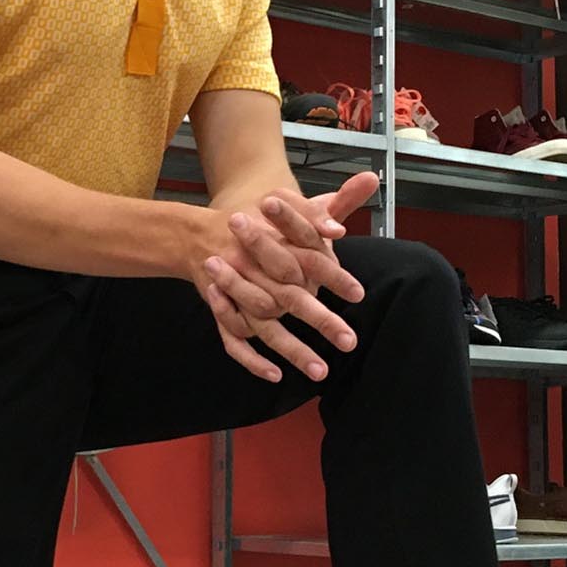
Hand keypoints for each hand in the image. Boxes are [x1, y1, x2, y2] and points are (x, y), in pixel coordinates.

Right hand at [195, 171, 379, 383]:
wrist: (202, 233)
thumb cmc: (259, 222)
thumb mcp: (296, 206)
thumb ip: (334, 202)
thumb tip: (365, 191)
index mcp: (276, 241)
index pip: (309, 258)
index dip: (334, 276)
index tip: (358, 294)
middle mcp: (255, 268)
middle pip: (290, 298)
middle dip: (320, 321)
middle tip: (349, 341)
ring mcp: (235, 293)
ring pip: (265, 326)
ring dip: (292, 350)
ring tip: (321, 371)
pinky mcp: (220, 310)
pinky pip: (233, 340)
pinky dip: (252, 360)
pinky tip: (275, 375)